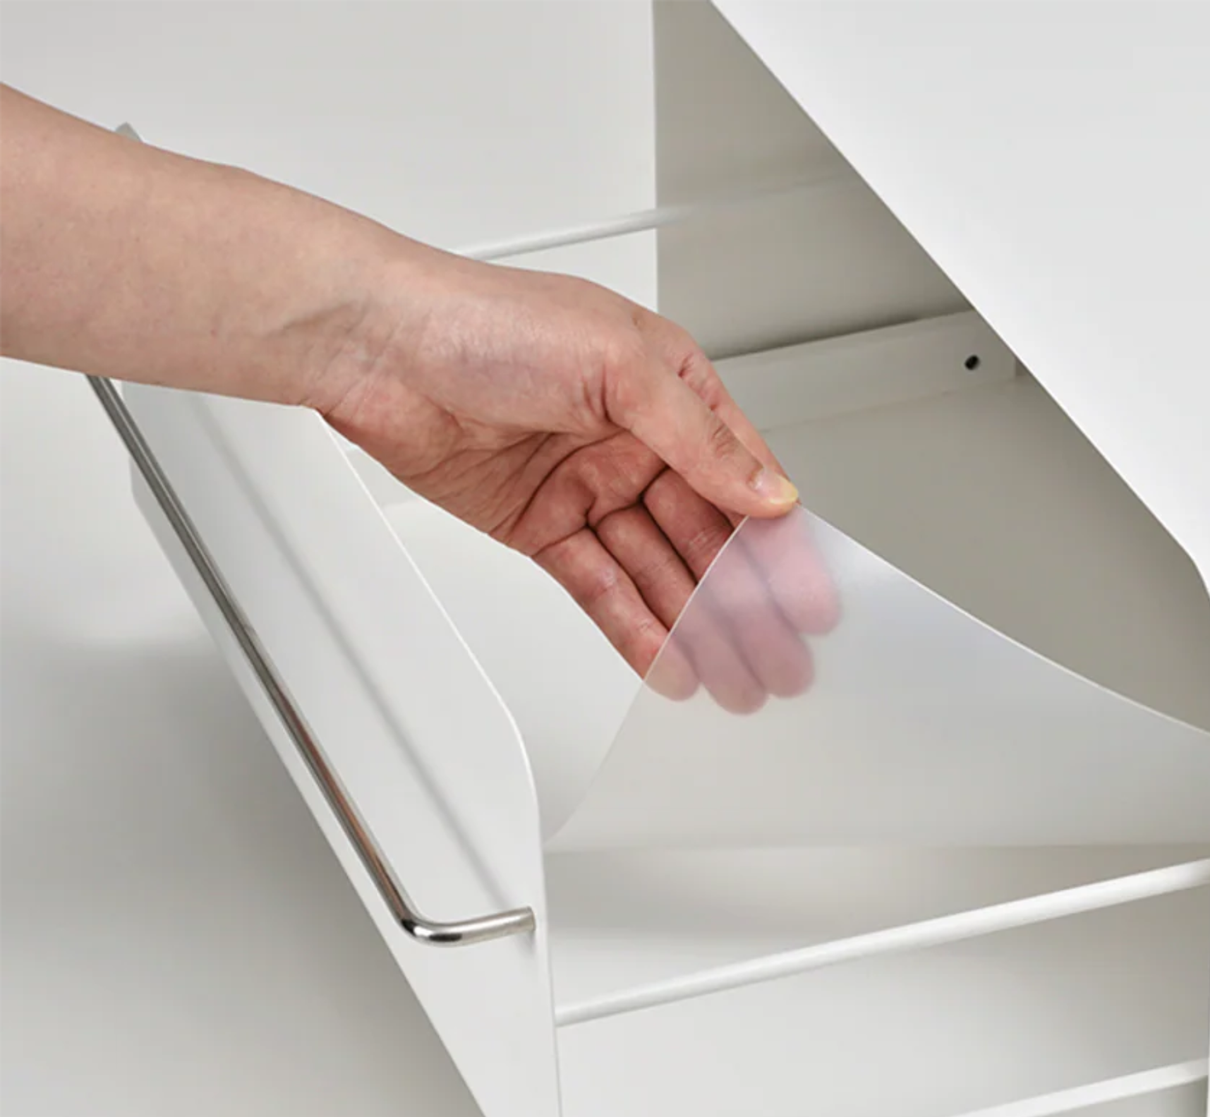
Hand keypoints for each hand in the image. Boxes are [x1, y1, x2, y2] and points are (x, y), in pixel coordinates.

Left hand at [316, 255, 837, 708]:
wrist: (375, 349)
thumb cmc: (480, 319)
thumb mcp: (616, 364)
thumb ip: (696, 438)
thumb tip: (764, 490)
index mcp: (668, 387)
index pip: (742, 477)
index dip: (778, 544)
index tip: (808, 599)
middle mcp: (633, 439)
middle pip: (704, 536)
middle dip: (743, 603)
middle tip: (777, 661)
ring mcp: (587, 485)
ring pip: (656, 571)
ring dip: (694, 626)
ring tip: (731, 678)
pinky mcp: (542, 525)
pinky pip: (600, 585)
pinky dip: (633, 625)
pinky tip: (667, 659)